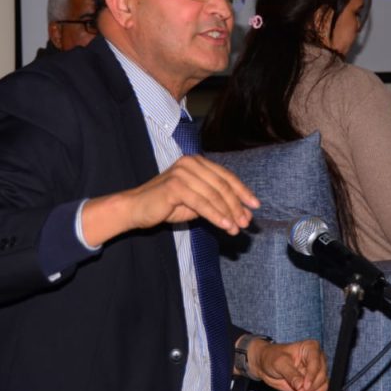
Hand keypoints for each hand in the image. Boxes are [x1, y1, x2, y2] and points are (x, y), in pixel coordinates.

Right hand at [81, 155, 259, 246]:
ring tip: (237, 228)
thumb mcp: (197, 203)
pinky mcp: (175, 185)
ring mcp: (183, 172)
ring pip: (214, 195)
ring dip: (229, 213)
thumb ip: (218, 204)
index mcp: (197, 162)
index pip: (226, 176)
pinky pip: (202, 203)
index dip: (242, 191)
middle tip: (246, 222)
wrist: (135, 209)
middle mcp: (191, 163)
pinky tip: (225, 225)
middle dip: (237, 206)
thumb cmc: (166, 205)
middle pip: (222, 186)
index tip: (255, 206)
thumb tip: (244, 214)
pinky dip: (216, 215)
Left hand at [247, 338, 328, 390]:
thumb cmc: (272, 357)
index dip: (312, 376)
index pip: (316, 363)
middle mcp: (317, 359)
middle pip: (322, 377)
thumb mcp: (278, 363)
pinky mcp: (312, 384)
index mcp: (311, 348)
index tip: (304, 387)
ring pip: (323, 388)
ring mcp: (315, 373)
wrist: (265, 365)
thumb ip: (290, 373)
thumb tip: (301, 386)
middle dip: (310, 390)